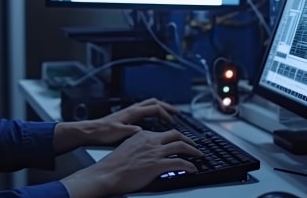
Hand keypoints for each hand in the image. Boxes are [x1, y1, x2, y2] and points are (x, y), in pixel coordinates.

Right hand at [61, 129, 201, 197]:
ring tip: (198, 156)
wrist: (108, 173)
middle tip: (194, 146)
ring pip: (181, 146)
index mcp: (143, 135)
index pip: (164, 133)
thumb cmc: (114, 165)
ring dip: (193, 151)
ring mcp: (155, 152)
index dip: (175, 137)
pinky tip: (193, 169)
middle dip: (188, 140)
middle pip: (176, 135)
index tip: (180, 141)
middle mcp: (151, 140)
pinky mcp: (158, 165)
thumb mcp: (128, 148)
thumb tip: (148, 152)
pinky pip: (180, 163)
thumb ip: (141, 146)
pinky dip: (190, 165)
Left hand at [86, 97, 178, 145]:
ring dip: (160, 107)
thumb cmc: (102, 132)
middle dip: (166, 106)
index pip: (154, 108)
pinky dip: (153, 111)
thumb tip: (142, 132)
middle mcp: (131, 109)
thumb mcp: (118, 133)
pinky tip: (154, 119)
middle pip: (153, 102)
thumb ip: (130, 131)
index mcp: (132, 112)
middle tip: (176, 112)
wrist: (90, 131)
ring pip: (148, 104)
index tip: (171, 121)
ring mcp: (129, 111)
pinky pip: (144, 109)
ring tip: (168, 114)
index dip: (165, 114)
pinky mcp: (127, 116)